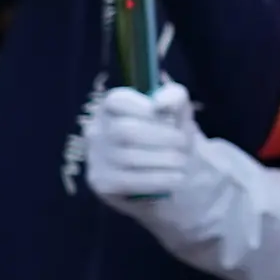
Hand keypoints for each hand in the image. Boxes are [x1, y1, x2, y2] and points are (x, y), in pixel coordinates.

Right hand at [85, 83, 202, 204]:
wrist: (170, 170)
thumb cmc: (170, 134)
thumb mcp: (177, 112)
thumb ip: (175, 97)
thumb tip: (161, 102)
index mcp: (110, 107)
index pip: (117, 100)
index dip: (142, 106)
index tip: (166, 113)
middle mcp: (97, 130)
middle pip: (124, 130)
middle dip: (160, 136)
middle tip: (183, 143)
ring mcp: (96, 157)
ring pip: (127, 157)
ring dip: (162, 159)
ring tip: (182, 160)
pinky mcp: (101, 182)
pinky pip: (129, 181)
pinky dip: (157, 179)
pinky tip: (176, 177)